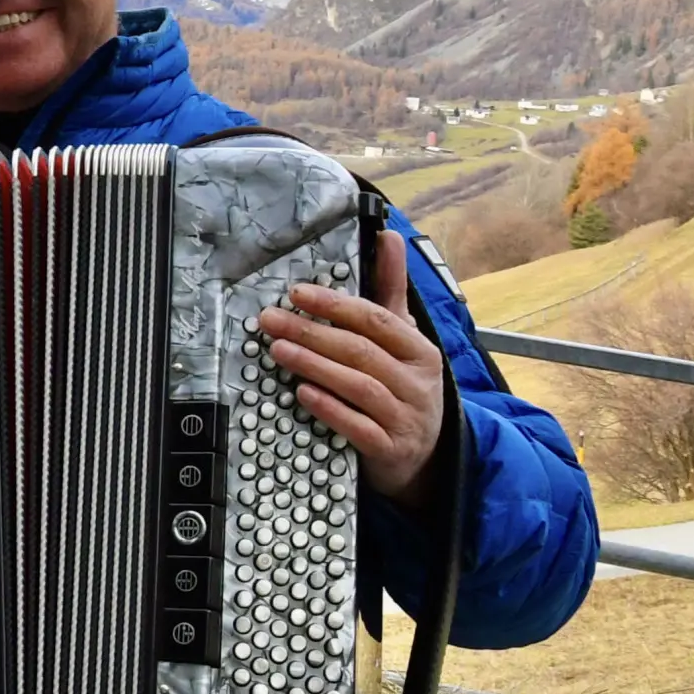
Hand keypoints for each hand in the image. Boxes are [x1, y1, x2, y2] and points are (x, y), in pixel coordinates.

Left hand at [257, 232, 447, 510]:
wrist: (423, 457)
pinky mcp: (390, 449)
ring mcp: (406, 417)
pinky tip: (302, 393)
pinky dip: (329, 408)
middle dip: (312, 332)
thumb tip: (389, 236)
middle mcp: (418, 382)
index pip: (376, 320)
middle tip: (270, 320)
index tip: (296, 292)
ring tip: (278, 351)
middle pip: (360, 351)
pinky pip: (358, 426)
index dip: (336, 304)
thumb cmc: (403, 387)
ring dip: (315, 365)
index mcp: (419, 350)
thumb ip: (390, 290)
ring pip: (358, 386)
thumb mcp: (402, 338)